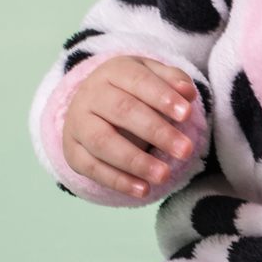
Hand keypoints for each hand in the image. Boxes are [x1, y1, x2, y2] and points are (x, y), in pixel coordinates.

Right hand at [63, 57, 198, 199]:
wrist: (92, 105)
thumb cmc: (132, 91)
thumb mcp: (152, 76)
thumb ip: (172, 80)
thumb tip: (188, 92)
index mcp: (112, 71)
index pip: (137, 80)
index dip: (162, 97)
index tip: (187, 115)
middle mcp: (91, 95)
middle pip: (121, 110)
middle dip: (156, 131)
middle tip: (186, 150)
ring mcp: (78, 124)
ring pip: (102, 142)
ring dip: (135, 161)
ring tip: (163, 175)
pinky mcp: (73, 152)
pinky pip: (92, 168)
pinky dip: (118, 181)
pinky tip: (144, 190)